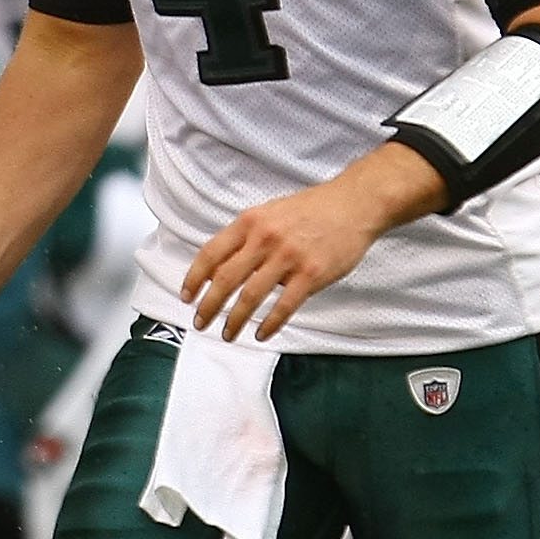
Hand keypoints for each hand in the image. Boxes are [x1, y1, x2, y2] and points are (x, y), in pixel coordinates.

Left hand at [183, 141, 448, 341]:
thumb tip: (223, 264)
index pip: (211, 253)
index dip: (194, 278)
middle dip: (208, 305)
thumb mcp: (269, 212)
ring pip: (250, 296)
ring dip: (235, 320)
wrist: (353, 204)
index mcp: (249, 222)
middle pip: (225, 278)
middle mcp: (264, 238)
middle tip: (200, 322)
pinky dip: (270, 324)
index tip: (186, 296)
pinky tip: (261, 333)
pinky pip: (284, 306)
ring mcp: (287, 257)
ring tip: (228, 334)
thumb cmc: (311, 209)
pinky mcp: (311, 274)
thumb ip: (246, 236)